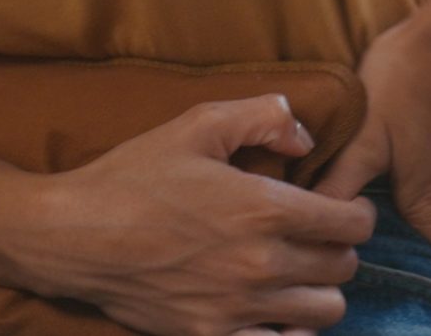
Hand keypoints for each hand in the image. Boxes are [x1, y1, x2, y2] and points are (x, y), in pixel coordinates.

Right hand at [20, 94, 376, 335]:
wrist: (74, 235)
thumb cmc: (133, 175)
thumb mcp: (195, 123)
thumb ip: (261, 115)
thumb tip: (304, 134)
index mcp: (265, 207)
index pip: (352, 223)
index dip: (356, 211)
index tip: (342, 205)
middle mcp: (262, 263)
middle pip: (343, 267)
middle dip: (337, 247)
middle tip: (312, 233)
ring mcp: (240, 306)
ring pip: (325, 311)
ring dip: (318, 288)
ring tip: (294, 270)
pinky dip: (287, 330)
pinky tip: (271, 309)